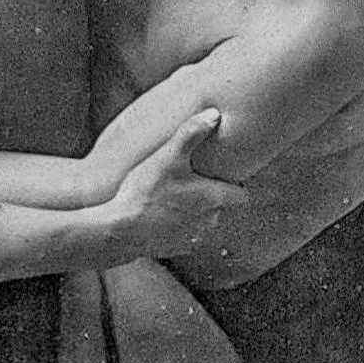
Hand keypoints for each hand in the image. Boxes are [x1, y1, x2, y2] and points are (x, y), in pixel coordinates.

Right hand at [111, 109, 246, 256]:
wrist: (121, 230)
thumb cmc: (146, 191)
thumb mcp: (168, 156)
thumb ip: (193, 133)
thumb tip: (216, 114)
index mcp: (215, 199)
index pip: (242, 196)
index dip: (234, 185)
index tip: (218, 176)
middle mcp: (211, 221)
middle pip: (221, 207)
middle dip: (210, 196)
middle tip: (188, 182)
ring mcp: (196, 237)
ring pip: (204, 222)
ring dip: (194, 212)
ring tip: (171, 199)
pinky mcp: (179, 248)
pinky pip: (186, 235)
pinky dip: (178, 228)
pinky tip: (160, 216)